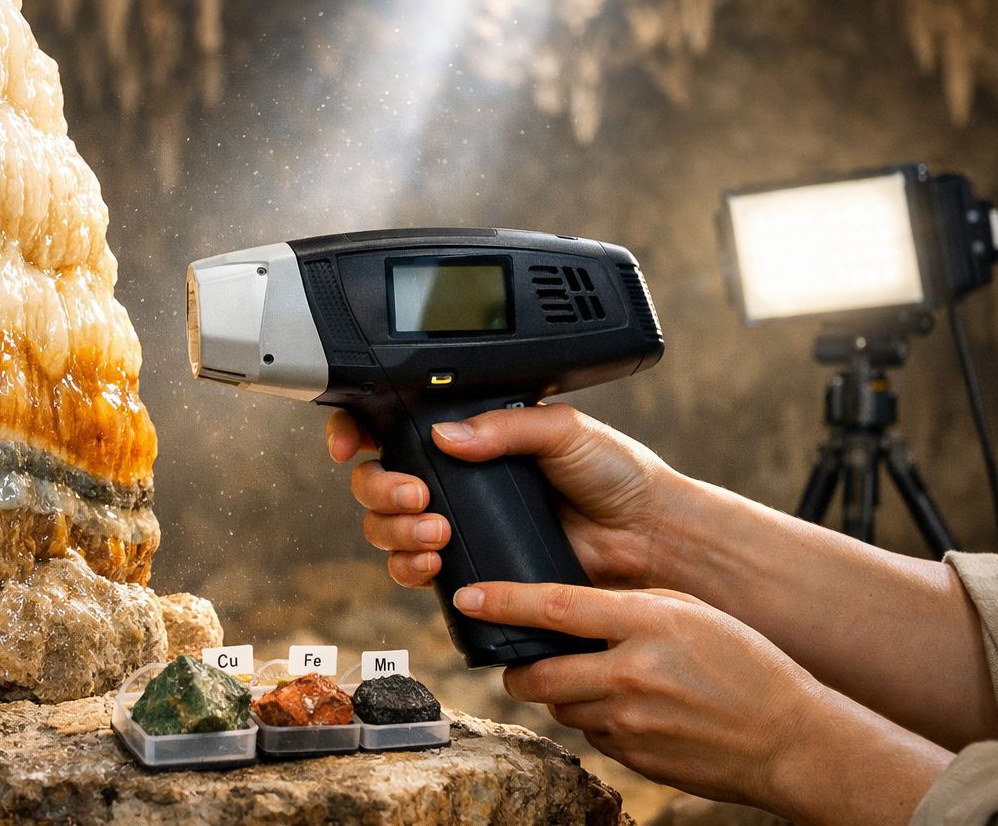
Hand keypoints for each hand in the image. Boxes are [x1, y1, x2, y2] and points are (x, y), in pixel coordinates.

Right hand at [326, 404, 687, 589]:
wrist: (645, 536)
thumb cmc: (614, 473)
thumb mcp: (561, 429)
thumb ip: (503, 426)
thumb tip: (445, 434)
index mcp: (468, 433)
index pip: (393, 425)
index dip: (358, 431)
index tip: (352, 444)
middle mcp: (454, 477)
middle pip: (377, 480)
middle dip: (379, 489)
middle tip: (415, 496)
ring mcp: (457, 523)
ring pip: (386, 527)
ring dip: (393, 531)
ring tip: (435, 532)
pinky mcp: (468, 568)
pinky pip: (412, 571)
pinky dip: (408, 568)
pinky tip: (431, 564)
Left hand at [453, 581, 951, 822]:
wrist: (791, 737)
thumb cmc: (745, 662)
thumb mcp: (689, 612)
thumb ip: (628, 608)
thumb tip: (568, 612)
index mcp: (646, 623)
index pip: (554, 607)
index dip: (503, 601)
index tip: (467, 596)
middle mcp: (631, 674)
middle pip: (539, 675)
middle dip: (520, 670)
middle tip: (524, 662)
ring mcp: (631, 722)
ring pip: (561, 708)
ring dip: (564, 695)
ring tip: (602, 682)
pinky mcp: (634, 758)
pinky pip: (593, 735)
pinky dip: (597, 721)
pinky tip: (633, 711)